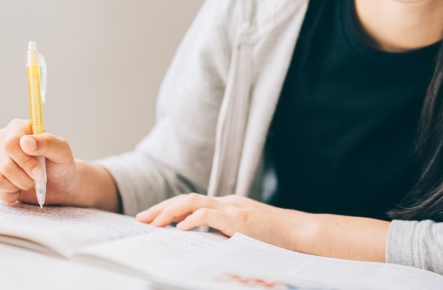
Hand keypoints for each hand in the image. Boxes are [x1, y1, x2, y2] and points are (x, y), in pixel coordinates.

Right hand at [0, 119, 78, 205]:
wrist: (58, 184)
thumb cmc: (60, 164)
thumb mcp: (62, 152)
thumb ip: (47, 143)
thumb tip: (25, 142)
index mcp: (18, 127)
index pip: (11, 143)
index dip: (25, 161)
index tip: (39, 171)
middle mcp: (2, 139)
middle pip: (5, 164)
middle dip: (26, 176)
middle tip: (39, 178)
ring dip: (19, 185)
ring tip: (30, 182)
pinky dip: (12, 193)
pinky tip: (20, 187)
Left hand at [135, 194, 310, 251]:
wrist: (301, 234)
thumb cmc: (276, 239)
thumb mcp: (244, 236)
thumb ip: (224, 235)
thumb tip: (201, 244)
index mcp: (227, 206)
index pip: (191, 203)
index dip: (169, 209)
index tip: (150, 219)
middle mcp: (227, 203)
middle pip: (186, 199)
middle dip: (161, 208)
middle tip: (141, 219)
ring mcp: (233, 209)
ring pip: (193, 202)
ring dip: (170, 211)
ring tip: (154, 223)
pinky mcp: (240, 219)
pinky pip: (209, 215)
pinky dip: (192, 220)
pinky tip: (179, 229)